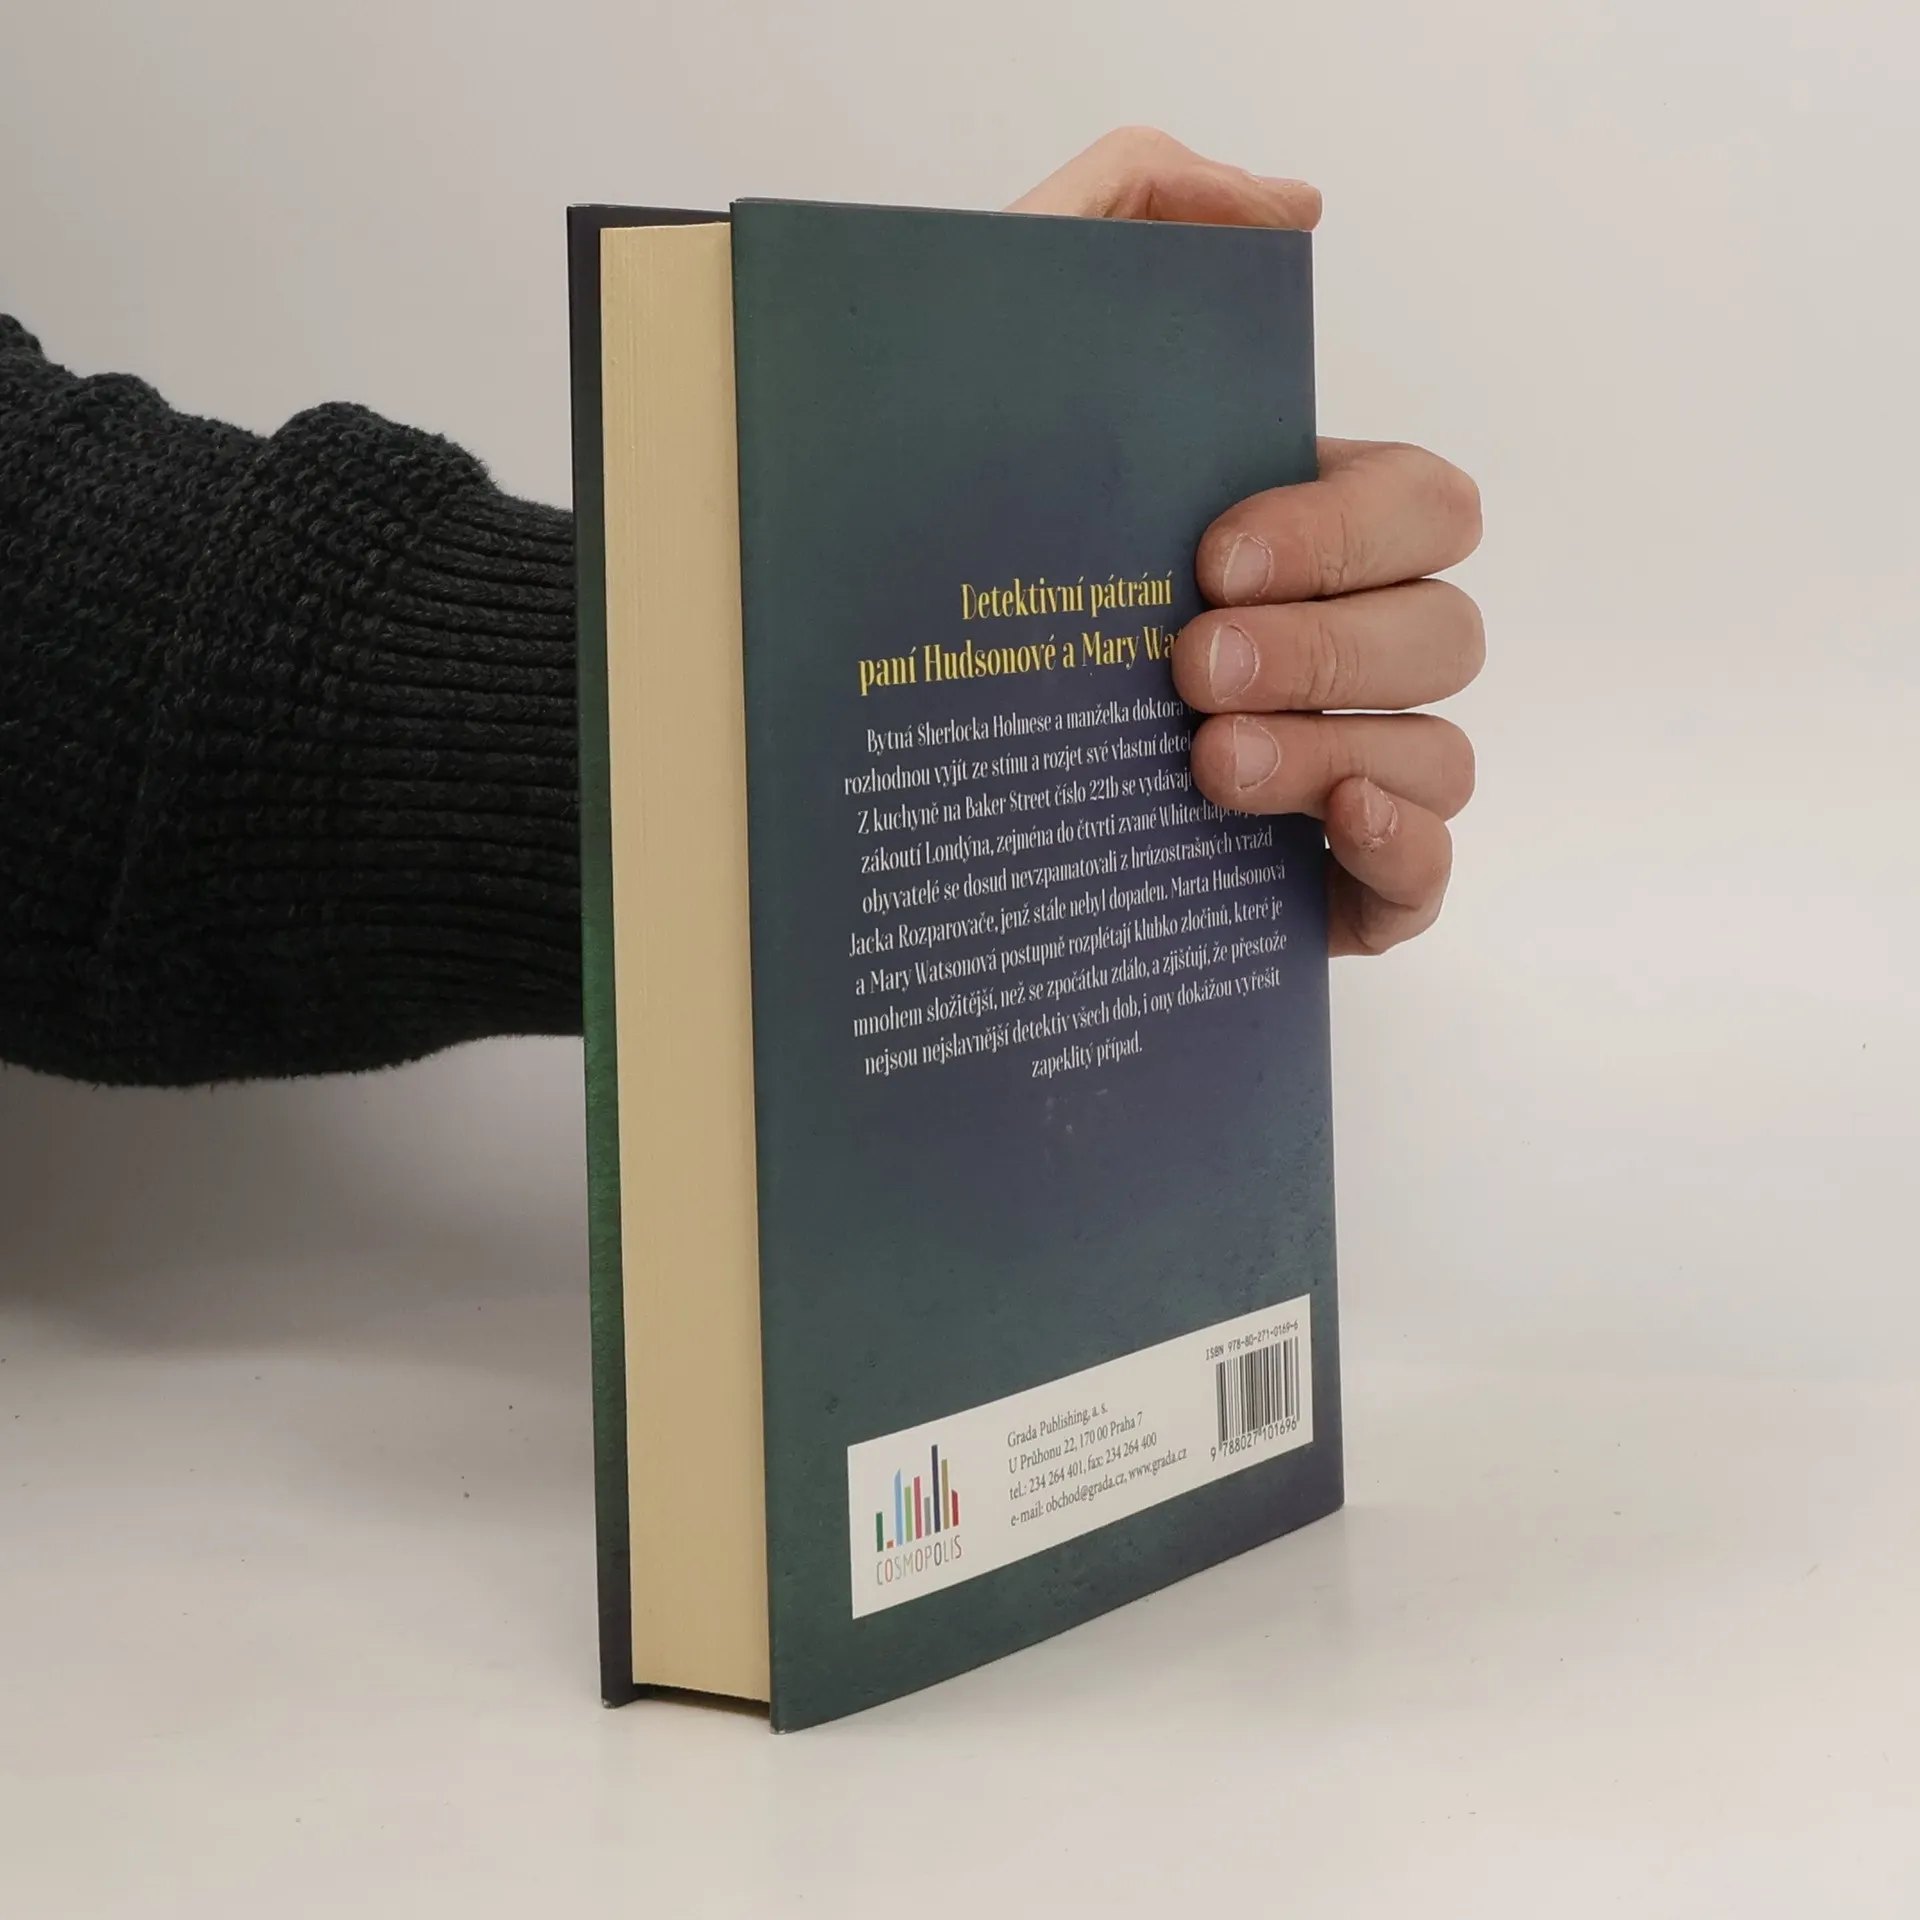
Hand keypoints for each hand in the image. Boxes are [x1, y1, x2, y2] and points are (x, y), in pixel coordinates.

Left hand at [1012, 129, 1483, 955]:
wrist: (845, 723)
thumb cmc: (935, 528)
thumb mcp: (999, 337)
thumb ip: (1129, 209)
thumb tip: (1291, 209)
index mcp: (1293, 530)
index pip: (1417, 504)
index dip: (1346, 528)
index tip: (1210, 558)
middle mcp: (1334, 645)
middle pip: (1440, 631)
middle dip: (1326, 646)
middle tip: (1188, 667)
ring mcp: (1337, 765)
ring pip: (1438, 748)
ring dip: (1335, 748)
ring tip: (1204, 767)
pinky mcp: (1318, 883)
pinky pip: (1426, 872)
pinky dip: (1407, 850)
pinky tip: (1334, 827)